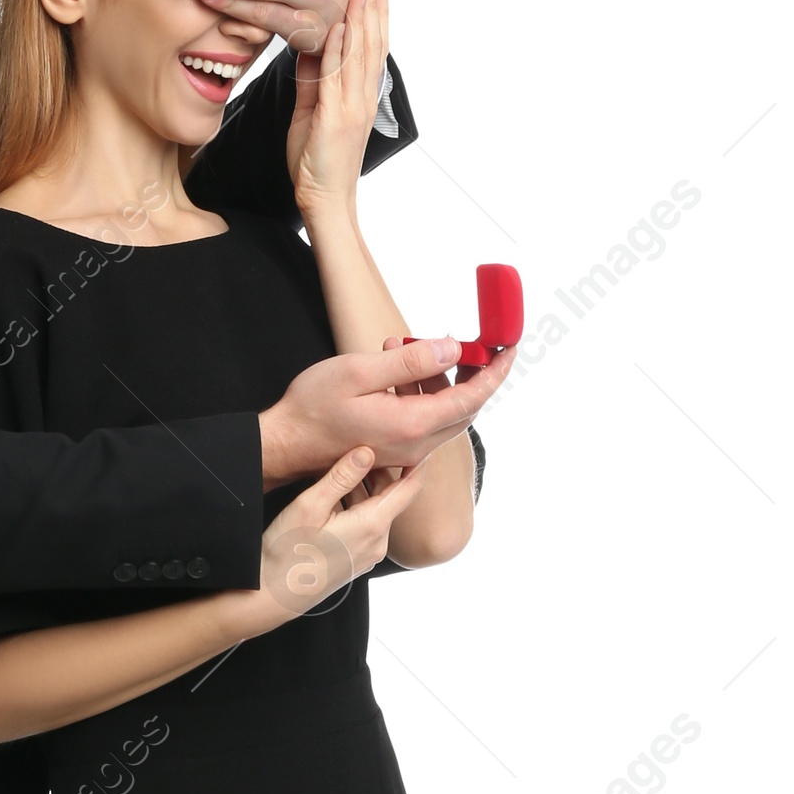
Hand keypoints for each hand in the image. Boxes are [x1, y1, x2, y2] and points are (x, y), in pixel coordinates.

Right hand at [243, 447, 428, 629]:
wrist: (271, 595)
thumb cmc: (287, 551)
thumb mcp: (310, 505)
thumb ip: (341, 476)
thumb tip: (367, 451)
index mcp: (373, 525)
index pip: (410, 487)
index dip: (416, 462)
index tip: (413, 441)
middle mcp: (378, 542)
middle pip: (391, 498)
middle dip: (379, 473)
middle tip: (359, 448)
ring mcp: (368, 555)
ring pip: (376, 512)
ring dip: (363, 491)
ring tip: (337, 472)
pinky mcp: (355, 562)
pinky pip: (365, 528)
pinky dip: (356, 509)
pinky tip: (331, 501)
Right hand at [259, 336, 513, 488]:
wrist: (285, 443)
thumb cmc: (313, 406)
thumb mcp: (360, 371)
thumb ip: (410, 362)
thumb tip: (454, 349)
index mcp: (412, 424)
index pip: (471, 397)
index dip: (494, 372)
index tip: (509, 348)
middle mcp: (416, 444)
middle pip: (464, 408)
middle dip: (472, 373)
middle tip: (468, 342)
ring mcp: (405, 451)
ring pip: (443, 413)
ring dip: (437, 379)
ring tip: (402, 348)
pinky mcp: (394, 450)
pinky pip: (424, 420)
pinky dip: (421, 392)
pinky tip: (395, 370)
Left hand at [290, 0, 388, 214]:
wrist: (324, 199)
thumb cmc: (317, 161)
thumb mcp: (313, 112)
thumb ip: (314, 81)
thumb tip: (311, 50)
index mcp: (360, 98)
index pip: (372, 51)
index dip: (376, 21)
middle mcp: (362, 99)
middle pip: (372, 47)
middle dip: (374, 11)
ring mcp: (352, 108)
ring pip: (359, 56)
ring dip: (360, 21)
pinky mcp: (335, 119)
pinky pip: (336, 78)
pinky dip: (337, 51)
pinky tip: (337, 28)